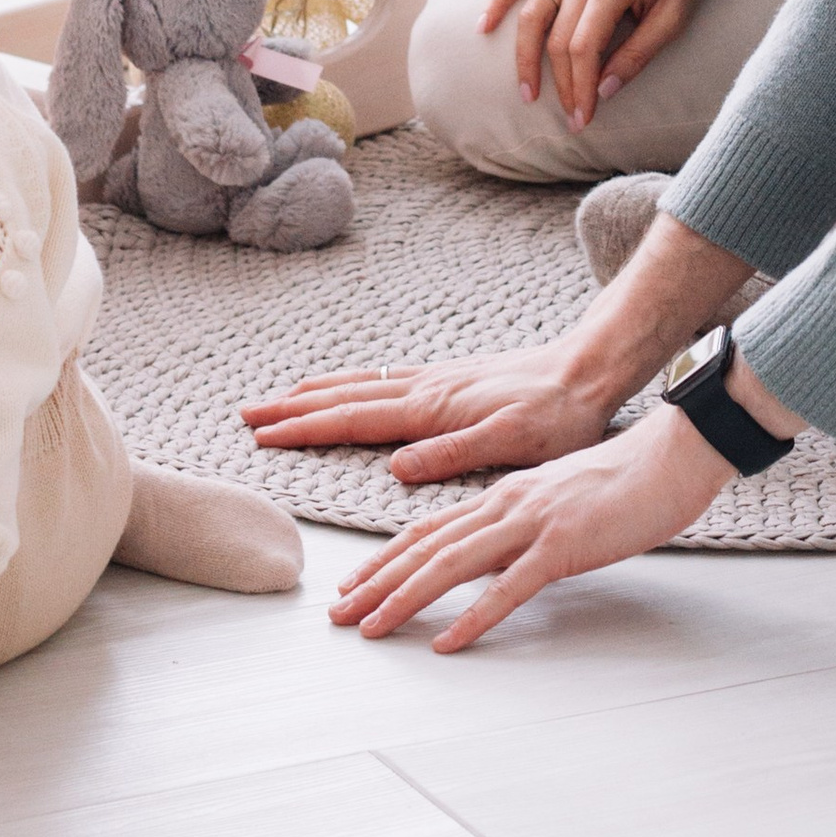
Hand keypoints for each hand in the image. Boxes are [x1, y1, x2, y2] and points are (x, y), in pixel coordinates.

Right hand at [239, 342, 617, 485]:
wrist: (589, 370)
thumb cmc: (556, 414)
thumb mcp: (509, 443)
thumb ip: (451, 453)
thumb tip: (394, 467)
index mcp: (432, 409)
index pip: (353, 420)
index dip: (304, 429)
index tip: (262, 435)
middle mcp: (426, 389)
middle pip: (344, 397)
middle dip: (293, 407)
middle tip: (246, 413)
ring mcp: (436, 381)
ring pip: (361, 384)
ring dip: (317, 392)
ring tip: (282, 396)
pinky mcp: (451, 380)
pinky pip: (386, 380)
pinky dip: (354, 384)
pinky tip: (354, 389)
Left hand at [331, 408, 735, 651]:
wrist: (669, 456)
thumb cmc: (622, 484)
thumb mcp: (557, 504)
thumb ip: (519, 529)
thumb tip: (490, 561)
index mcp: (504, 496)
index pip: (428, 529)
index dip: (384, 558)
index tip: (353, 586)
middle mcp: (507, 505)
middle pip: (425, 547)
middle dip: (375, 582)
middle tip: (337, 616)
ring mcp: (533, 523)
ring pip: (453, 564)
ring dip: (406, 599)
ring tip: (372, 629)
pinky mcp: (563, 545)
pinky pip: (511, 587)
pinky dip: (475, 616)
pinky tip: (450, 643)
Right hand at [483, 0, 715, 127]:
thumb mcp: (674, 18)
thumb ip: (639, 54)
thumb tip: (605, 92)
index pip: (584, 49)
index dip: (581, 88)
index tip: (583, 118)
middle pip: (558, 39)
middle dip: (562, 85)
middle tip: (570, 118)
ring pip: (533, 14)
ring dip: (525, 58)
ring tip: (527, 93)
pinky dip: (499, 0)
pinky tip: (483, 27)